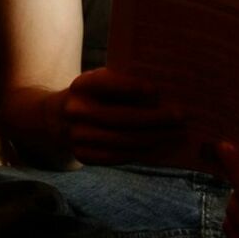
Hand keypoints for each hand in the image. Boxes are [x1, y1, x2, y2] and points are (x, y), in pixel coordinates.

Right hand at [60, 68, 186, 165]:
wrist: (57, 118)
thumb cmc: (93, 95)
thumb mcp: (100, 81)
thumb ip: (123, 83)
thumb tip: (163, 94)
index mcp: (82, 85)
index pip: (107, 85)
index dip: (132, 88)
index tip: (157, 90)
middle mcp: (76, 111)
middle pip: (122, 118)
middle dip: (155, 119)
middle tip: (181, 117)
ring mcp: (77, 136)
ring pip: (123, 140)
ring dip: (155, 138)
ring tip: (177, 134)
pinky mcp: (83, 155)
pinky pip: (118, 156)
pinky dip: (142, 152)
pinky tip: (160, 146)